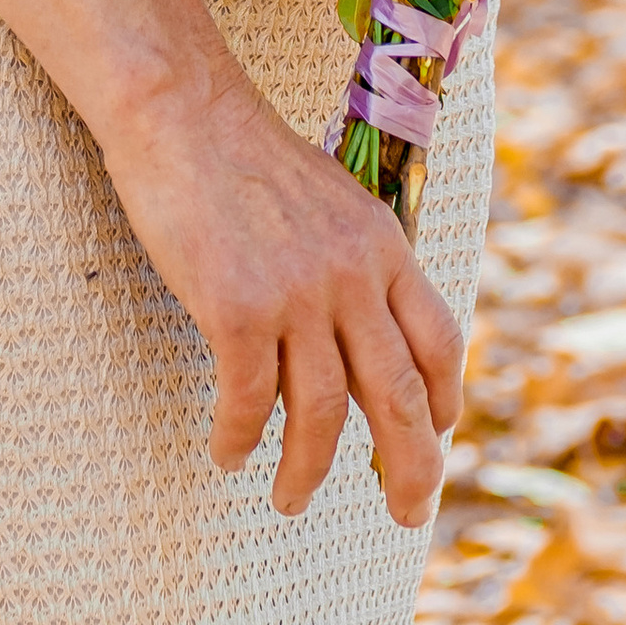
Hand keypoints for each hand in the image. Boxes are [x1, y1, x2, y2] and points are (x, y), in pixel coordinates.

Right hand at [97, 70, 464, 528]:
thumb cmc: (243, 153)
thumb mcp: (329, 198)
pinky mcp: (238, 307)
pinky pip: (250, 401)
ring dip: (310, 471)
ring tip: (292, 500)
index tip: (437, 435)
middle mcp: (353, 274)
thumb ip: (352, 259)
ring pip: (325, 413)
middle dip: (411, 467)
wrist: (180, 110)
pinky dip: (241, 438)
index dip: (444, 399)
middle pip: (399, 394)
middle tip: (409, 514)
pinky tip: (229, 453)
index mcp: (383, 245)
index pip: (438, 340)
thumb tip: (358, 325)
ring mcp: (297, 293)